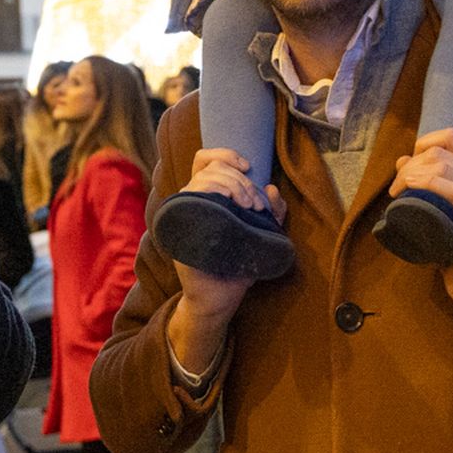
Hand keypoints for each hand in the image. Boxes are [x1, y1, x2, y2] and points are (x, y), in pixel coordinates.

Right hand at [166, 150, 285, 373]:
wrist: (222, 297)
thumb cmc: (239, 264)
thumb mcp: (263, 233)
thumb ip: (273, 212)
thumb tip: (272, 189)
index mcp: (207, 197)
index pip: (205, 160)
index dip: (225, 155)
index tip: (248, 167)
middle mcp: (193, 201)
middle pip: (210, 168)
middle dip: (239, 180)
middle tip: (255, 204)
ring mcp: (185, 214)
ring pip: (203, 179)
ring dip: (232, 186)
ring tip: (250, 207)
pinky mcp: (180, 229)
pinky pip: (191, 199)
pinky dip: (212, 192)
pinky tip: (229, 204)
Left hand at [390, 128, 452, 324]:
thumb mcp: (449, 205)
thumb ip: (431, 181)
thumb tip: (402, 159)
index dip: (424, 143)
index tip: (409, 165)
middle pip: (440, 154)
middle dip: (410, 165)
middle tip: (396, 188)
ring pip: (443, 168)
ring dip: (411, 175)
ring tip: (398, 193)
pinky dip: (429, 183)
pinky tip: (412, 187)